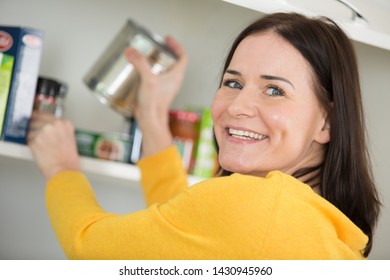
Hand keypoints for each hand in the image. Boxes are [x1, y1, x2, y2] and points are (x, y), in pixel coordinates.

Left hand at [28, 111, 80, 179]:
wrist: (64, 170)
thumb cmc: (68, 159)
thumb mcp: (70, 138)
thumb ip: (59, 129)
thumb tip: (48, 127)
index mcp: (64, 124)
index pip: (46, 115)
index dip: (40, 118)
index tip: (36, 118)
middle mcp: (53, 125)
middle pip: (36, 119)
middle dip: (33, 126)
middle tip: (34, 131)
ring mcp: (43, 133)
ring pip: (30, 130)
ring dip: (32, 136)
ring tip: (40, 145)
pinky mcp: (34, 141)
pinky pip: (28, 140)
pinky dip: (31, 145)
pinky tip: (38, 150)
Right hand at [124, 36, 187, 156]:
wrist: (150, 120)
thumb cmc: (155, 104)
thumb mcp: (148, 80)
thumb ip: (140, 64)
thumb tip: (132, 51)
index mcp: (176, 76)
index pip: (182, 56)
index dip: (176, 46)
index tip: (168, 39)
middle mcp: (172, 81)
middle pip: (172, 62)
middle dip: (163, 52)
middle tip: (154, 46)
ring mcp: (164, 87)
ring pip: (162, 70)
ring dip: (154, 62)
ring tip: (144, 56)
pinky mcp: (156, 92)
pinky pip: (154, 78)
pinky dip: (147, 72)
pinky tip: (137, 71)